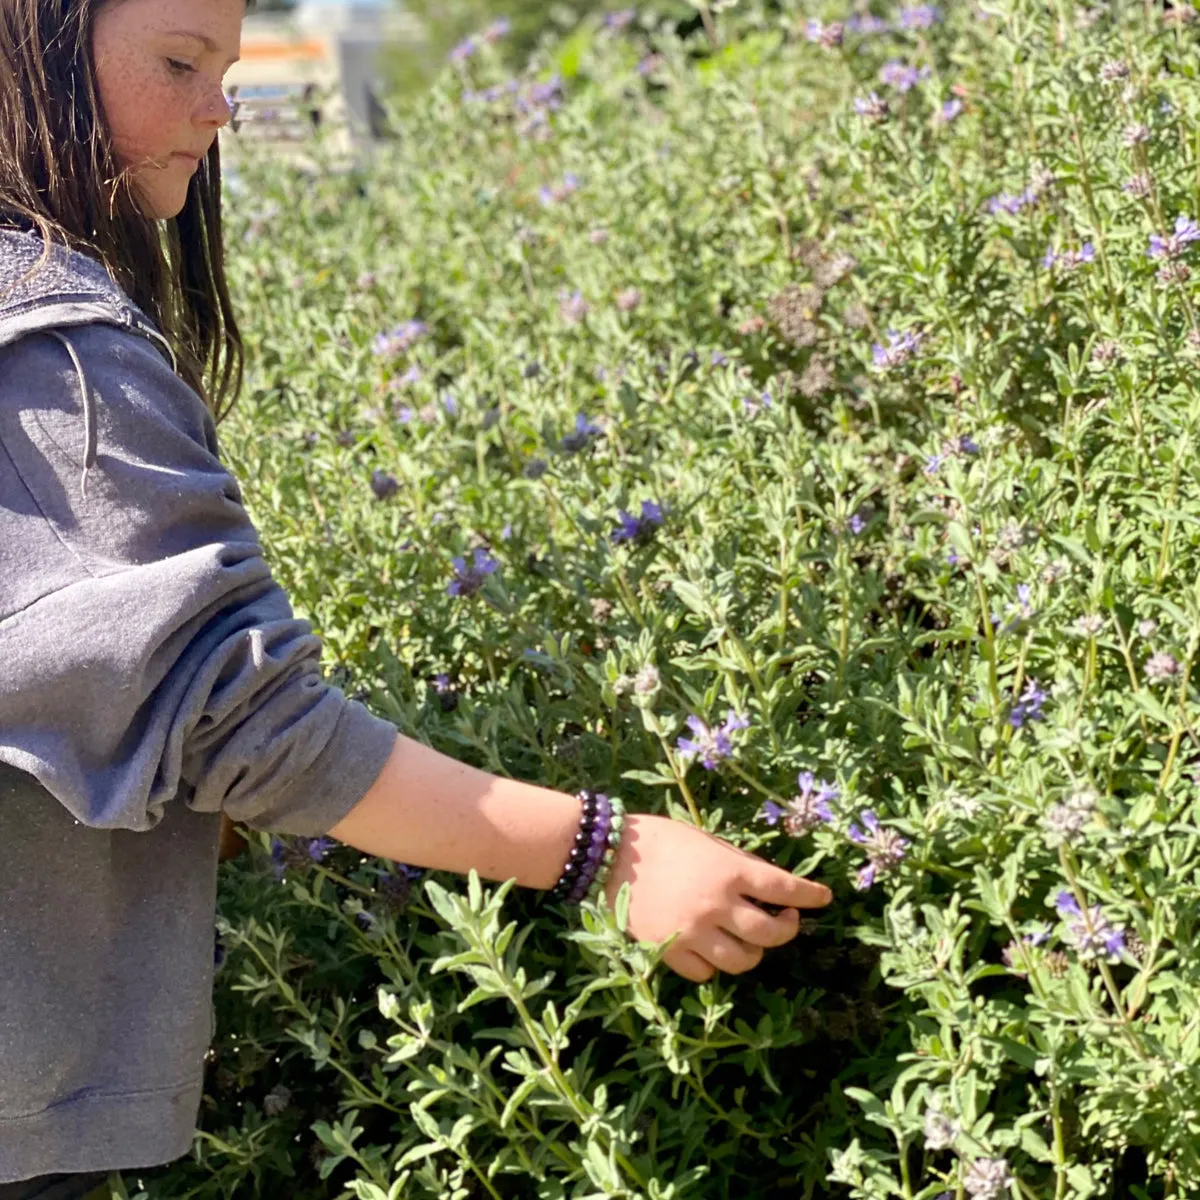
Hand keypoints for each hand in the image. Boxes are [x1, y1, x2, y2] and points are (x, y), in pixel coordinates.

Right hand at [603, 813, 831, 981]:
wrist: (605, 854)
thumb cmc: (658, 838)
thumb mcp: (705, 840)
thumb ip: (736, 863)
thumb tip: (766, 884)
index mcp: (729, 871)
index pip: (784, 889)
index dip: (810, 896)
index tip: (824, 898)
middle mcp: (717, 905)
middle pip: (771, 934)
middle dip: (787, 929)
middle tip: (785, 920)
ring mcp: (693, 932)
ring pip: (743, 961)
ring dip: (753, 951)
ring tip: (749, 938)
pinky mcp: (669, 951)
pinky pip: (706, 972)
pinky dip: (714, 963)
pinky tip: (711, 947)